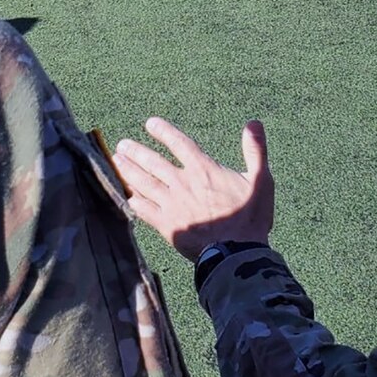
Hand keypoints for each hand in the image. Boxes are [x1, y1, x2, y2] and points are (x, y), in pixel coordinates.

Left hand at [115, 118, 274, 259]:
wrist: (237, 253)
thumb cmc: (251, 217)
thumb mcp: (261, 180)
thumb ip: (256, 150)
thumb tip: (254, 123)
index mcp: (203, 170)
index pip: (179, 144)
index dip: (164, 132)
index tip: (149, 123)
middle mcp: (183, 183)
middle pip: (153, 162)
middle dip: (136, 152)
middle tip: (122, 145)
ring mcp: (172, 205)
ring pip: (144, 183)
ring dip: (128, 171)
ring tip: (116, 161)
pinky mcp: (167, 226)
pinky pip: (144, 211)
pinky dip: (133, 202)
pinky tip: (125, 196)